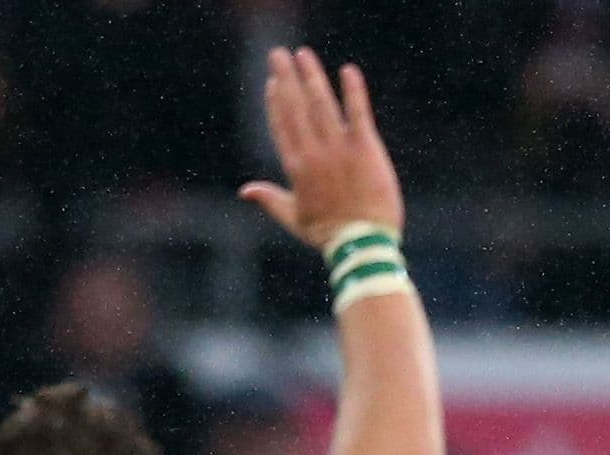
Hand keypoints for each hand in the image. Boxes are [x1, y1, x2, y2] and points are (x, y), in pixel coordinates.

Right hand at [238, 47, 403, 246]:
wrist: (362, 245)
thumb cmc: (330, 236)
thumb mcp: (294, 219)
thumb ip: (270, 199)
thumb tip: (244, 190)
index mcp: (296, 168)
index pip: (282, 125)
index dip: (276, 101)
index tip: (273, 81)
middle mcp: (313, 153)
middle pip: (296, 107)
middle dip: (286, 77)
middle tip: (278, 53)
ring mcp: (339, 148)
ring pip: (321, 104)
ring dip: (311, 76)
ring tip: (304, 55)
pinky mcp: (365, 148)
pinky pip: (357, 112)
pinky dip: (353, 90)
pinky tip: (348, 70)